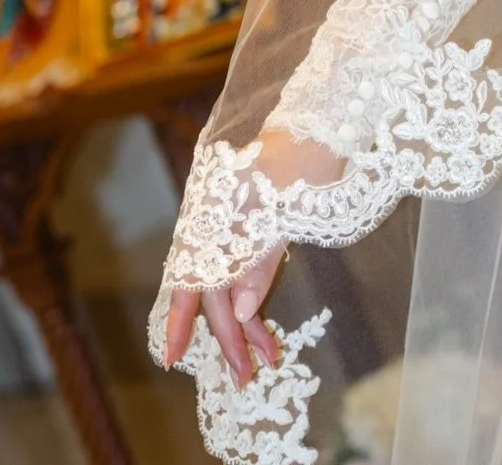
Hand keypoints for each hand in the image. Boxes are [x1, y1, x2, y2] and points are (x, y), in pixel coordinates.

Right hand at [163, 130, 344, 384]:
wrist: (328, 124)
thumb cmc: (305, 161)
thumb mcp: (283, 214)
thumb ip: (258, 262)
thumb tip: (237, 311)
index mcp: (216, 216)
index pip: (191, 278)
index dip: (180, 321)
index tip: (173, 359)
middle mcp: (221, 223)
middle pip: (216, 289)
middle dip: (228, 334)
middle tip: (244, 376)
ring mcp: (239, 226)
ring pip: (232, 284)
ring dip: (244, 322)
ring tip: (264, 359)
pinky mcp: (260, 226)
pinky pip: (247, 271)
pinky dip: (254, 298)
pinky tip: (260, 323)